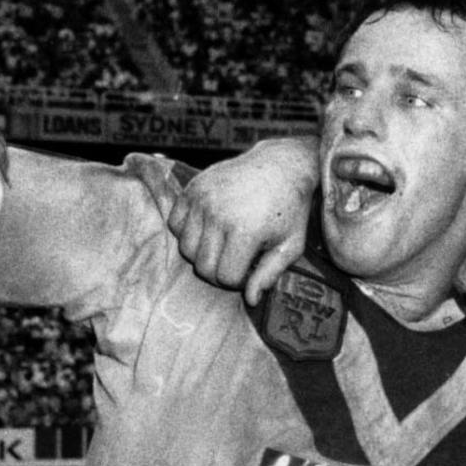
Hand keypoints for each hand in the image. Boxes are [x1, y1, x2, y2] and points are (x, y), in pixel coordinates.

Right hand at [169, 136, 319, 304]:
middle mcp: (218, 215)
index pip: (225, 278)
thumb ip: (269, 274)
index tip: (253, 267)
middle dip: (219, 272)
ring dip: (203, 254)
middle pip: (202, 267)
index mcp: (245, 231)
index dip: (239, 280)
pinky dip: (187, 232)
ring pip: (185, 248)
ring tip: (225, 244)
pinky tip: (210, 228)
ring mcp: (202, 199)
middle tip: (238, 260)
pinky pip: (175, 223)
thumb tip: (250, 301)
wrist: (282, 165)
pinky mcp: (193, 188)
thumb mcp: (290, 246)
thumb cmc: (290, 209)